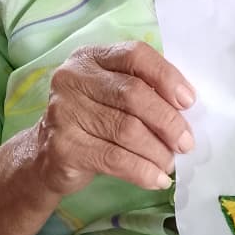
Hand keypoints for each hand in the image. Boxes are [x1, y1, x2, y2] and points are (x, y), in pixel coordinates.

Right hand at [30, 41, 195, 195]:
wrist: (45, 155)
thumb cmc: (92, 119)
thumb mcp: (112, 94)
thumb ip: (143, 89)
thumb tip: (186, 106)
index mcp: (91, 57)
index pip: (135, 55)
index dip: (167, 76)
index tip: (189, 101)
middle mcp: (72, 79)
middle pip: (133, 95)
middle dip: (167, 120)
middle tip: (185, 142)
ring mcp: (64, 112)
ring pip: (127, 130)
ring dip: (157, 150)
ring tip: (171, 162)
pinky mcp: (63, 147)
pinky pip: (114, 159)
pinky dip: (143, 171)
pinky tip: (158, 178)